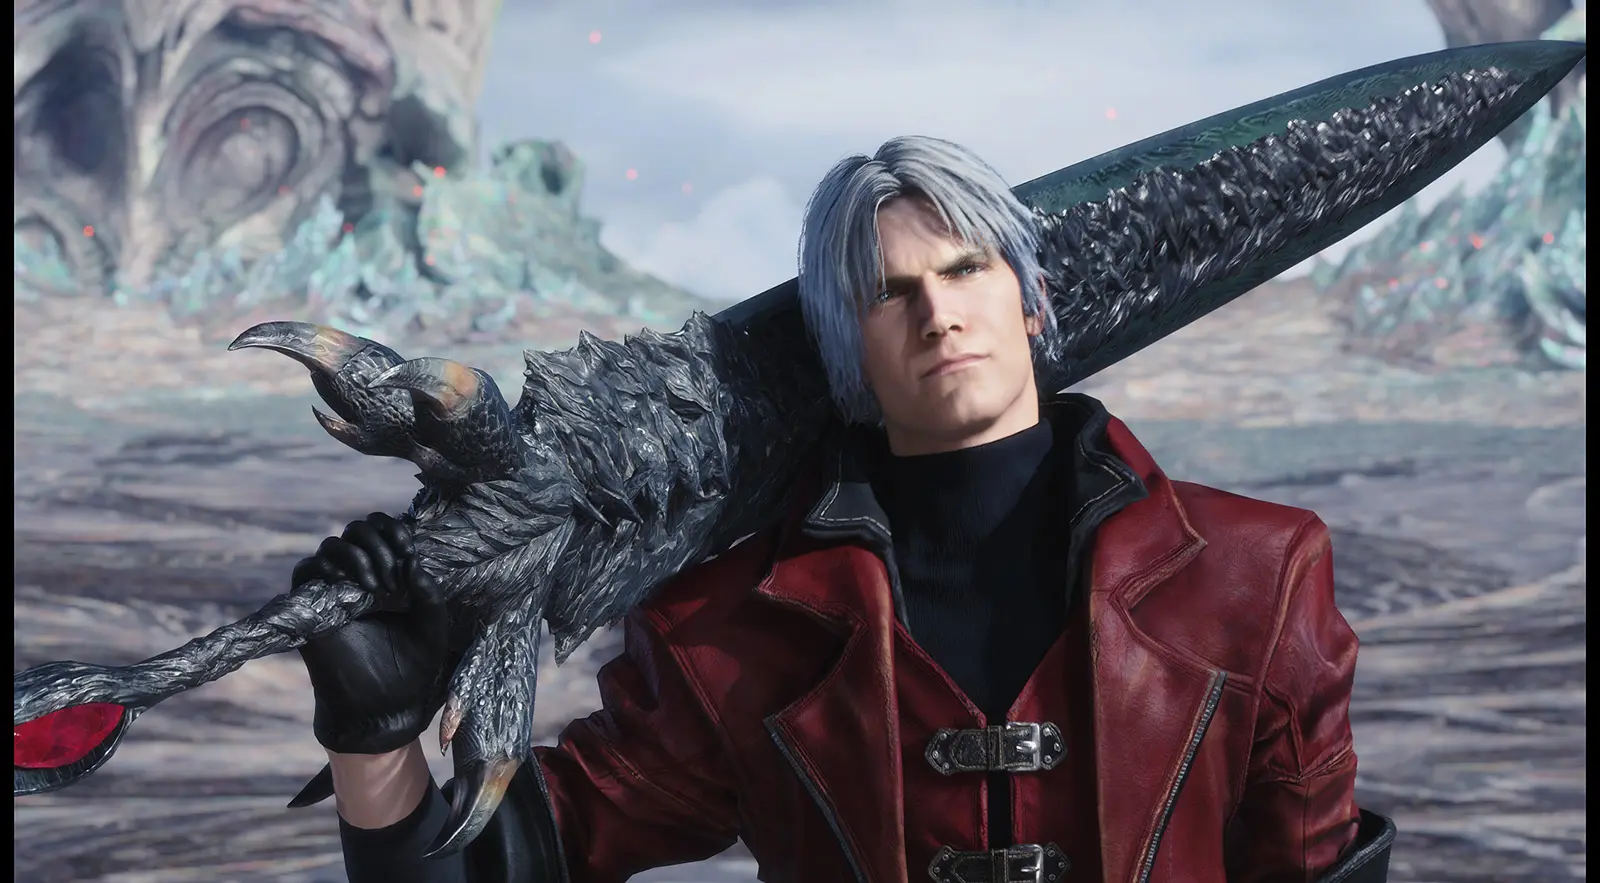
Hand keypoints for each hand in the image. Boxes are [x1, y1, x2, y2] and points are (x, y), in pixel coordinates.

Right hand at [294, 512, 450, 754]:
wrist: (387, 707)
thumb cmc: (413, 666)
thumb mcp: (432, 625)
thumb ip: (428, 592)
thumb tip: (410, 562)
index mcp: (390, 575)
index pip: (382, 529)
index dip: (393, 529)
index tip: (408, 551)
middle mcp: (361, 578)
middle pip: (355, 530)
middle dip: (376, 543)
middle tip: (392, 579)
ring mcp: (335, 591)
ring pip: (330, 546)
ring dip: (355, 556)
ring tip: (376, 587)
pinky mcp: (312, 609)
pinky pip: (304, 572)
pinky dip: (324, 568)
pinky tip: (350, 588)